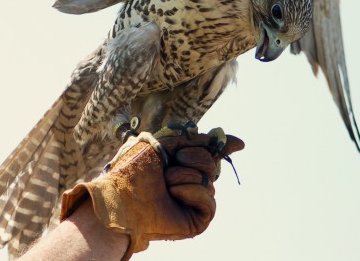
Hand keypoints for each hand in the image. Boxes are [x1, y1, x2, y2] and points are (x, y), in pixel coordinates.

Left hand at [60, 130, 243, 259]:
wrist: (121, 195)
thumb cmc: (134, 169)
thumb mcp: (163, 143)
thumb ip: (195, 139)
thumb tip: (235, 142)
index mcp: (178, 162)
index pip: (209, 152)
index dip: (222, 146)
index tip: (239, 143)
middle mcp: (188, 180)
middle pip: (211, 162)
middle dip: (193, 156)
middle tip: (172, 162)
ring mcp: (193, 200)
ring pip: (209, 179)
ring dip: (184, 174)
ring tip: (165, 182)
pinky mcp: (197, 219)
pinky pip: (209, 200)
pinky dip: (192, 191)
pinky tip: (174, 193)